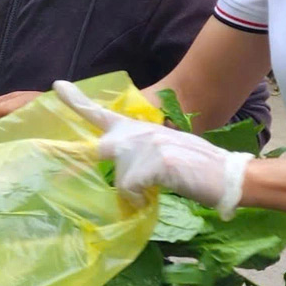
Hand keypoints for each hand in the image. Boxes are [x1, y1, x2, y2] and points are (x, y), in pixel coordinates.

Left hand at [52, 80, 251, 217]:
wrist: (228, 176)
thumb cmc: (195, 171)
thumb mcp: (160, 159)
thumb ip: (136, 160)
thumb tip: (118, 183)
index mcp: (140, 130)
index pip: (102, 113)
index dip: (77, 101)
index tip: (57, 86)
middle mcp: (139, 132)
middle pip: (102, 151)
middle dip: (94, 168)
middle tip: (101, 173)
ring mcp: (148, 144)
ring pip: (119, 178)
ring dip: (133, 193)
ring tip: (155, 191)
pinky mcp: (156, 161)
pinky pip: (130, 188)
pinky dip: (140, 199)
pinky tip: (156, 195)